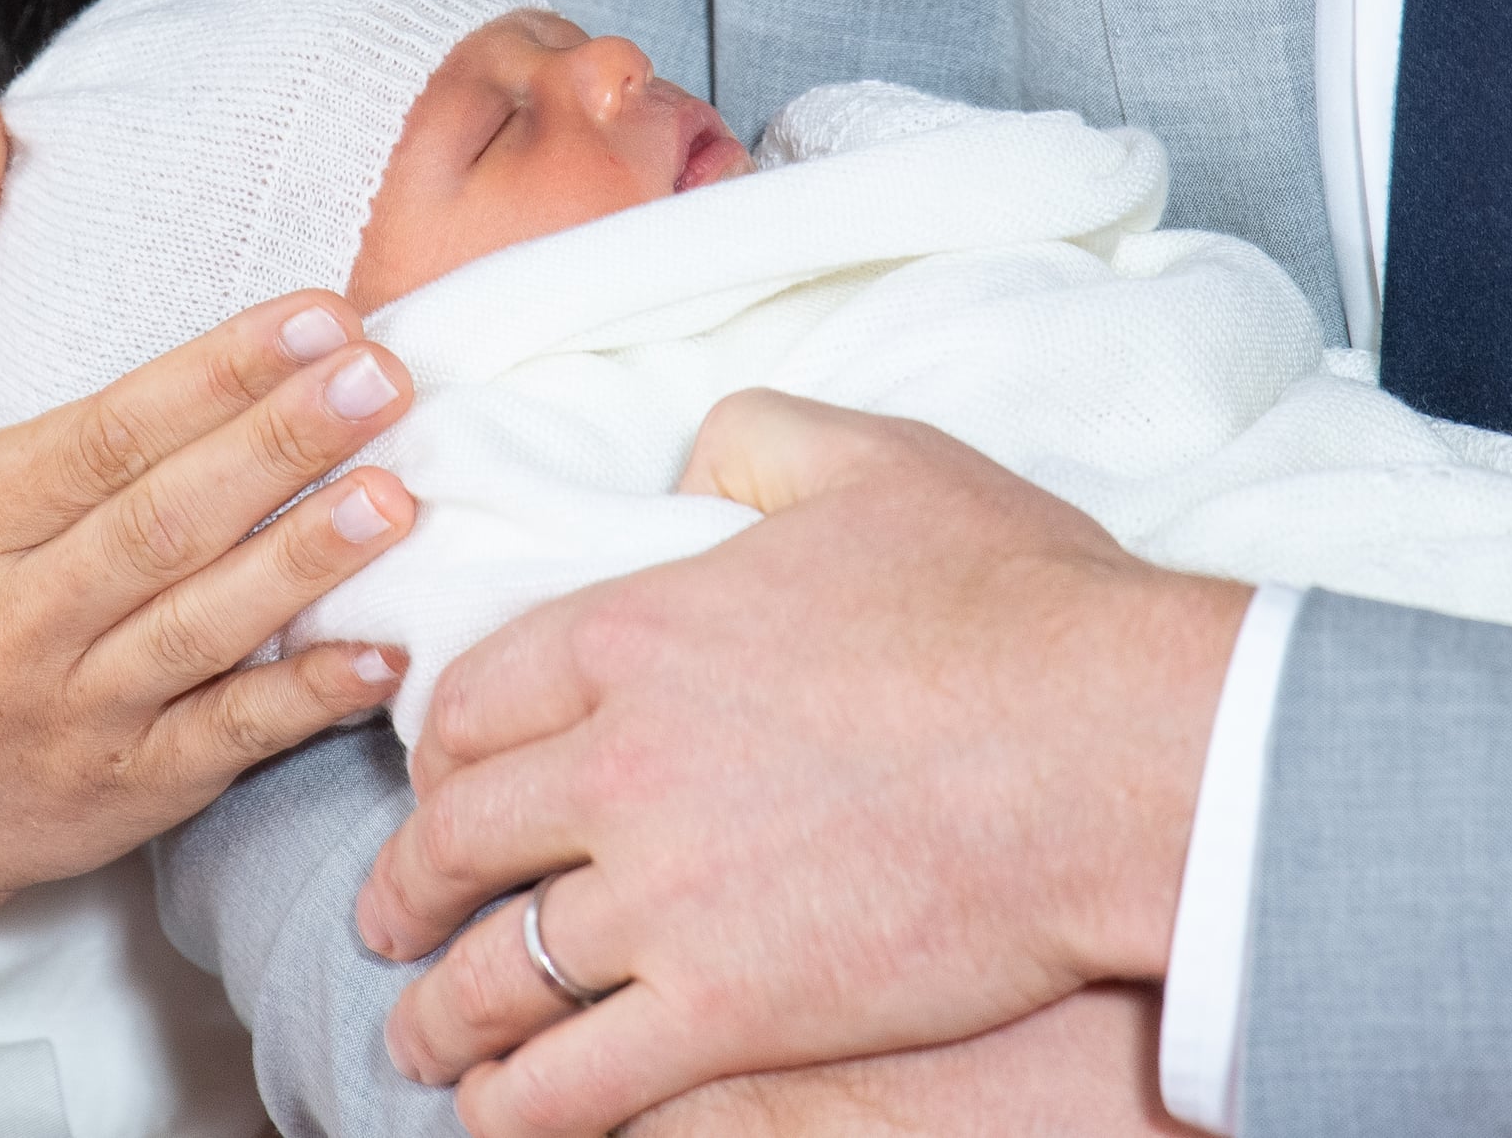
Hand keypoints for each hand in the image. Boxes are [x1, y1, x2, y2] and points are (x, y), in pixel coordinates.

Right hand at [0, 89, 419, 922]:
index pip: (99, 439)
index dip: (211, 377)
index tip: (316, 311)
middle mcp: (14, 620)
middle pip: (162, 525)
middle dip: (280, 447)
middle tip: (387, 375)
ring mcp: (79, 713)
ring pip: (205, 632)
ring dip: (306, 565)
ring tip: (400, 493)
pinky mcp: (133, 789)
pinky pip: (228, 742)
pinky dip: (306, 702)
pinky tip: (386, 653)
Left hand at [355, 389, 1249, 1136]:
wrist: (1120, 744)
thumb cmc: (1012, 600)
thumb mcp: (872, 461)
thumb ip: (752, 440)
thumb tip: (690, 460)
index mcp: (633, 634)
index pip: (471, 702)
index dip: (435, 754)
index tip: (434, 785)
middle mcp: (618, 763)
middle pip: (456, 839)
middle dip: (405, 888)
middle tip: (390, 916)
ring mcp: (665, 895)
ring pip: (496, 974)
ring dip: (441, 1015)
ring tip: (425, 1037)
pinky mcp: (730, 1009)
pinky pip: (578, 1083)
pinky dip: (518, 1109)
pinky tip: (501, 1114)